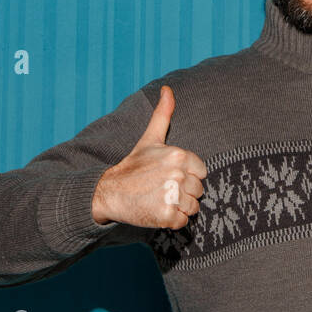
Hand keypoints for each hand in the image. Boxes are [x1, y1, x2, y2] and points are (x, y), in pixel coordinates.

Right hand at [91, 86, 207, 228]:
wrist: (110, 191)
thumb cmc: (133, 165)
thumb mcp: (150, 138)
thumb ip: (163, 114)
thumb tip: (167, 89)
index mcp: (178, 155)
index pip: (201, 172)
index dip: (188, 176)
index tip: (170, 176)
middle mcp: (178, 175)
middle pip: (198, 190)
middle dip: (184, 192)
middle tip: (162, 189)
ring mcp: (172, 196)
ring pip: (193, 207)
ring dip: (179, 207)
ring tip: (160, 199)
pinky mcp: (166, 216)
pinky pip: (183, 222)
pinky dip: (173, 220)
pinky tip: (157, 211)